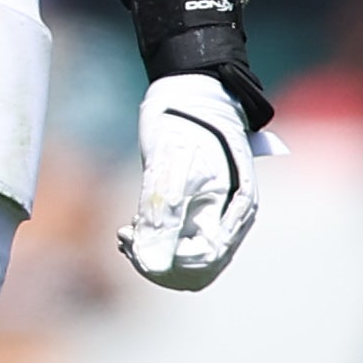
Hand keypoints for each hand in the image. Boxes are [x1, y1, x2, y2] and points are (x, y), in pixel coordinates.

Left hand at [120, 74, 258, 289]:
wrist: (186, 92)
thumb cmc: (184, 121)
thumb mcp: (169, 167)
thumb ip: (165, 216)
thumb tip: (153, 265)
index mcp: (237, 209)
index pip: (205, 260)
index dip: (168, 261)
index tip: (133, 243)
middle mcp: (229, 219)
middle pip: (197, 270)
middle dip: (158, 262)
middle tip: (127, 239)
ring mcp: (212, 218)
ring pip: (184, 263)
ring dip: (152, 257)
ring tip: (126, 235)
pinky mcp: (194, 214)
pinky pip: (176, 248)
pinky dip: (151, 246)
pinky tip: (129, 231)